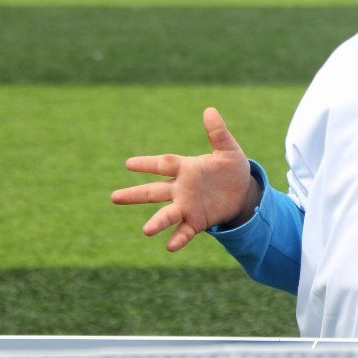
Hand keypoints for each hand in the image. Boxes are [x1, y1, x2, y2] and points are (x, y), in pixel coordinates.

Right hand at [111, 107, 256, 251]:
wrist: (243, 192)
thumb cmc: (231, 169)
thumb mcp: (228, 150)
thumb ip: (218, 133)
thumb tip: (209, 110)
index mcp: (186, 168)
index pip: (163, 164)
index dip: (147, 163)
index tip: (129, 164)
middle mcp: (181, 188)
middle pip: (155, 191)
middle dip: (136, 194)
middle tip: (114, 197)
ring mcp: (187, 206)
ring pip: (167, 214)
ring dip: (157, 222)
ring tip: (146, 231)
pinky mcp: (198, 221)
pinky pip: (185, 231)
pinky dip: (178, 238)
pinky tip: (170, 247)